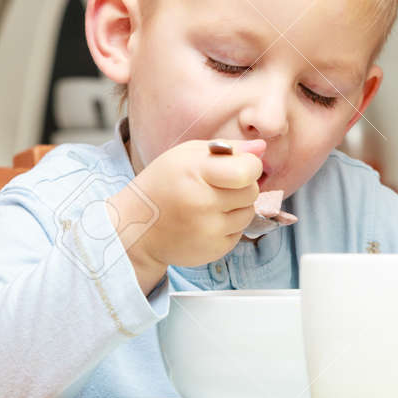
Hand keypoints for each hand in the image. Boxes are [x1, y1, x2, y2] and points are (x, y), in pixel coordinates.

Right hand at [107, 139, 264, 291]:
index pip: (247, 170)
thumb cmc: (164, 184)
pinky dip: (229, 226)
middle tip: (218, 186)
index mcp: (195, 172)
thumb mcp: (186, 155)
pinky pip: (239, 233)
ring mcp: (208, 230)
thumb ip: (228, 149)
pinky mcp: (214, 250)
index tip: (240, 166)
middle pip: (251, 191)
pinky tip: (206, 222)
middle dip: (242, 187)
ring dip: (237, 207)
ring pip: (249, 212)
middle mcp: (202, 203)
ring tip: (209, 204)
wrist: (135, 227)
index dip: (250, 166)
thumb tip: (262, 148)